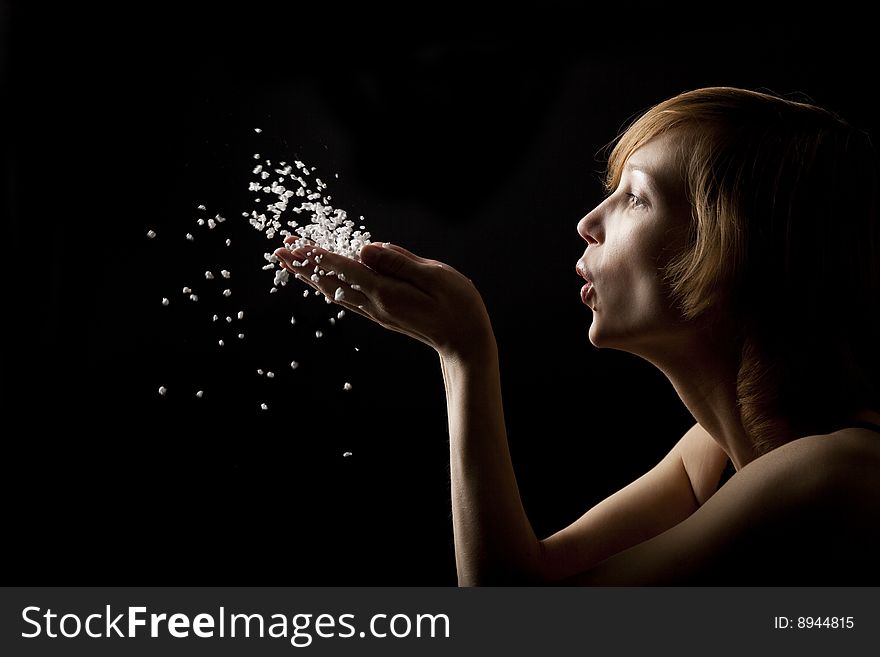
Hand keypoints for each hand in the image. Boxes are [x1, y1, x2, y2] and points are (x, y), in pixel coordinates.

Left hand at [273, 239, 492, 358]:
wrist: (466, 344)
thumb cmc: (459, 307)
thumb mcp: (435, 276)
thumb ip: (399, 261)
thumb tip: (364, 248)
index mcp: (386, 292)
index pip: (343, 268)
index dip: (316, 254)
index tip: (292, 244)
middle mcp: (375, 305)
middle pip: (330, 282)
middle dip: (304, 265)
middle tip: (278, 249)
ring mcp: (378, 313)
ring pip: (336, 292)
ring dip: (313, 276)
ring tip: (294, 262)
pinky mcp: (383, 315)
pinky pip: (349, 299)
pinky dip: (330, 286)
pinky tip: (325, 282)